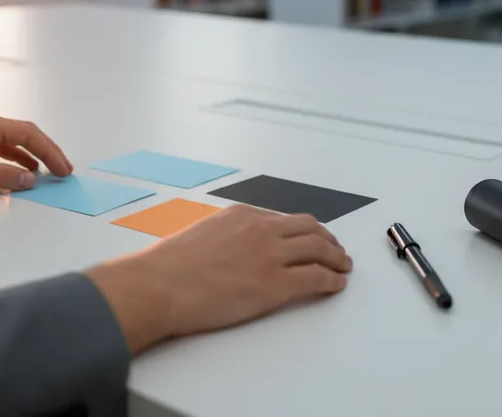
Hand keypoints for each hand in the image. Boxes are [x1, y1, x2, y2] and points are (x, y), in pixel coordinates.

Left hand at [0, 111, 72, 194]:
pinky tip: (20, 176)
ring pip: (14, 145)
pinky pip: (0, 154)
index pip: (28, 134)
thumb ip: (0, 175)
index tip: (63, 168)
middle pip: (25, 136)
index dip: (50, 151)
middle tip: (63, 171)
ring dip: (32, 159)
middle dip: (46, 153)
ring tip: (48, 175)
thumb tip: (30, 179)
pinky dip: (14, 164)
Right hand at [86, 205, 351, 353]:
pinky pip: (315, 278)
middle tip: (336, 250)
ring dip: (336, 258)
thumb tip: (231, 251)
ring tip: (343, 267)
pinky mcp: (274, 284)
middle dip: (328, 239)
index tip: (311, 238)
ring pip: (319, 249)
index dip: (303, 231)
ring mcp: (270, 255)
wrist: (159, 285)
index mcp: (241, 215)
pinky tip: (336, 284)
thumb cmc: (168, 267)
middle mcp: (260, 229)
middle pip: (309, 228)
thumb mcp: (200, 235)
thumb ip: (223, 237)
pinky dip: (332, 280)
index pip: (283, 220)